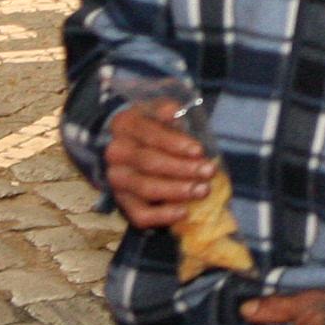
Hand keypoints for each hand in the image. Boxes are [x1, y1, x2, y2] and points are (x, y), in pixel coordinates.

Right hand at [104, 102, 212, 229]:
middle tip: (209, 172)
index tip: (199, 151)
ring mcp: (117, 179)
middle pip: (148, 162)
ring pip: (145, 188)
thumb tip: (173, 113)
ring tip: (202, 190)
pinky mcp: (122, 201)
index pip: (150, 134)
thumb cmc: (155, 125)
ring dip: (176, 191)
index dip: (175, 143)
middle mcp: (116, 153)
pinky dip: (161, 216)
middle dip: (182, 169)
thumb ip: (168, 111)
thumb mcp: (160, 109)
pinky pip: (138, 214)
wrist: (131, 142)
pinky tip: (183, 211)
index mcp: (126, 124)